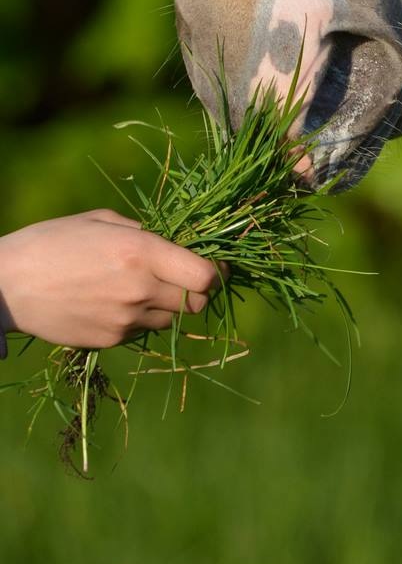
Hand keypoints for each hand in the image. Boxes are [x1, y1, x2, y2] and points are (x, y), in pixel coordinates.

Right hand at [0, 211, 218, 348]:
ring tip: (146, 288)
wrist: (7, 286)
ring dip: (170, 306)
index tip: (219, 266)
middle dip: (198, 291)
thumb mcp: (102, 221)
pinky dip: (141, 319)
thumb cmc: (53, 241)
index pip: (205, 275)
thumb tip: (175, 243)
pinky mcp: (109, 341)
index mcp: (141, 252)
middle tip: (187, 278)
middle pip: (197, 303)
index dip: (218, 272)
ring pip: (172, 321)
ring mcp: (124, 320)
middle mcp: (139, 290)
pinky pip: (142, 332)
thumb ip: (144, 232)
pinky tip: (117, 302)